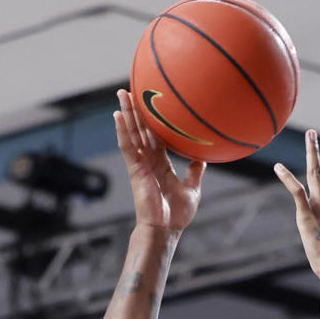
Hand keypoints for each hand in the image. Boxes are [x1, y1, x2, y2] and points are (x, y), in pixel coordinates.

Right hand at [114, 89, 204, 232]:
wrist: (166, 229)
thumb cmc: (177, 215)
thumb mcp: (192, 189)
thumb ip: (195, 172)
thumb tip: (202, 159)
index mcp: (161, 163)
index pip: (155, 136)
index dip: (152, 120)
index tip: (151, 103)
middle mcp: (149, 161)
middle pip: (140, 130)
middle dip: (136, 111)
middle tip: (130, 89)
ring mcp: (140, 164)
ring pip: (132, 133)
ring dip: (127, 113)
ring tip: (122, 94)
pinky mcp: (134, 170)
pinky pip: (127, 146)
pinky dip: (122, 131)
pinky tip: (117, 115)